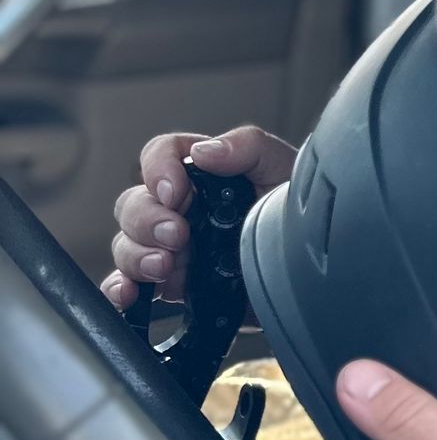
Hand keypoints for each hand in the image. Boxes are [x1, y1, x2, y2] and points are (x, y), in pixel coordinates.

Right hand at [103, 125, 296, 310]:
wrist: (315, 275)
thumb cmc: (299, 216)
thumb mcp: (282, 168)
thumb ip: (247, 147)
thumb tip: (206, 150)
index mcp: (204, 175)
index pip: (161, 155)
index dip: (158, 170)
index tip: (174, 192)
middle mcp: (182, 210)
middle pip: (134, 203)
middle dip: (147, 220)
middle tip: (180, 236)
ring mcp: (173, 249)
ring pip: (127, 244)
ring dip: (137, 255)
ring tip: (167, 266)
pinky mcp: (173, 286)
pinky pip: (129, 285)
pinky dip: (119, 289)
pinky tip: (129, 293)